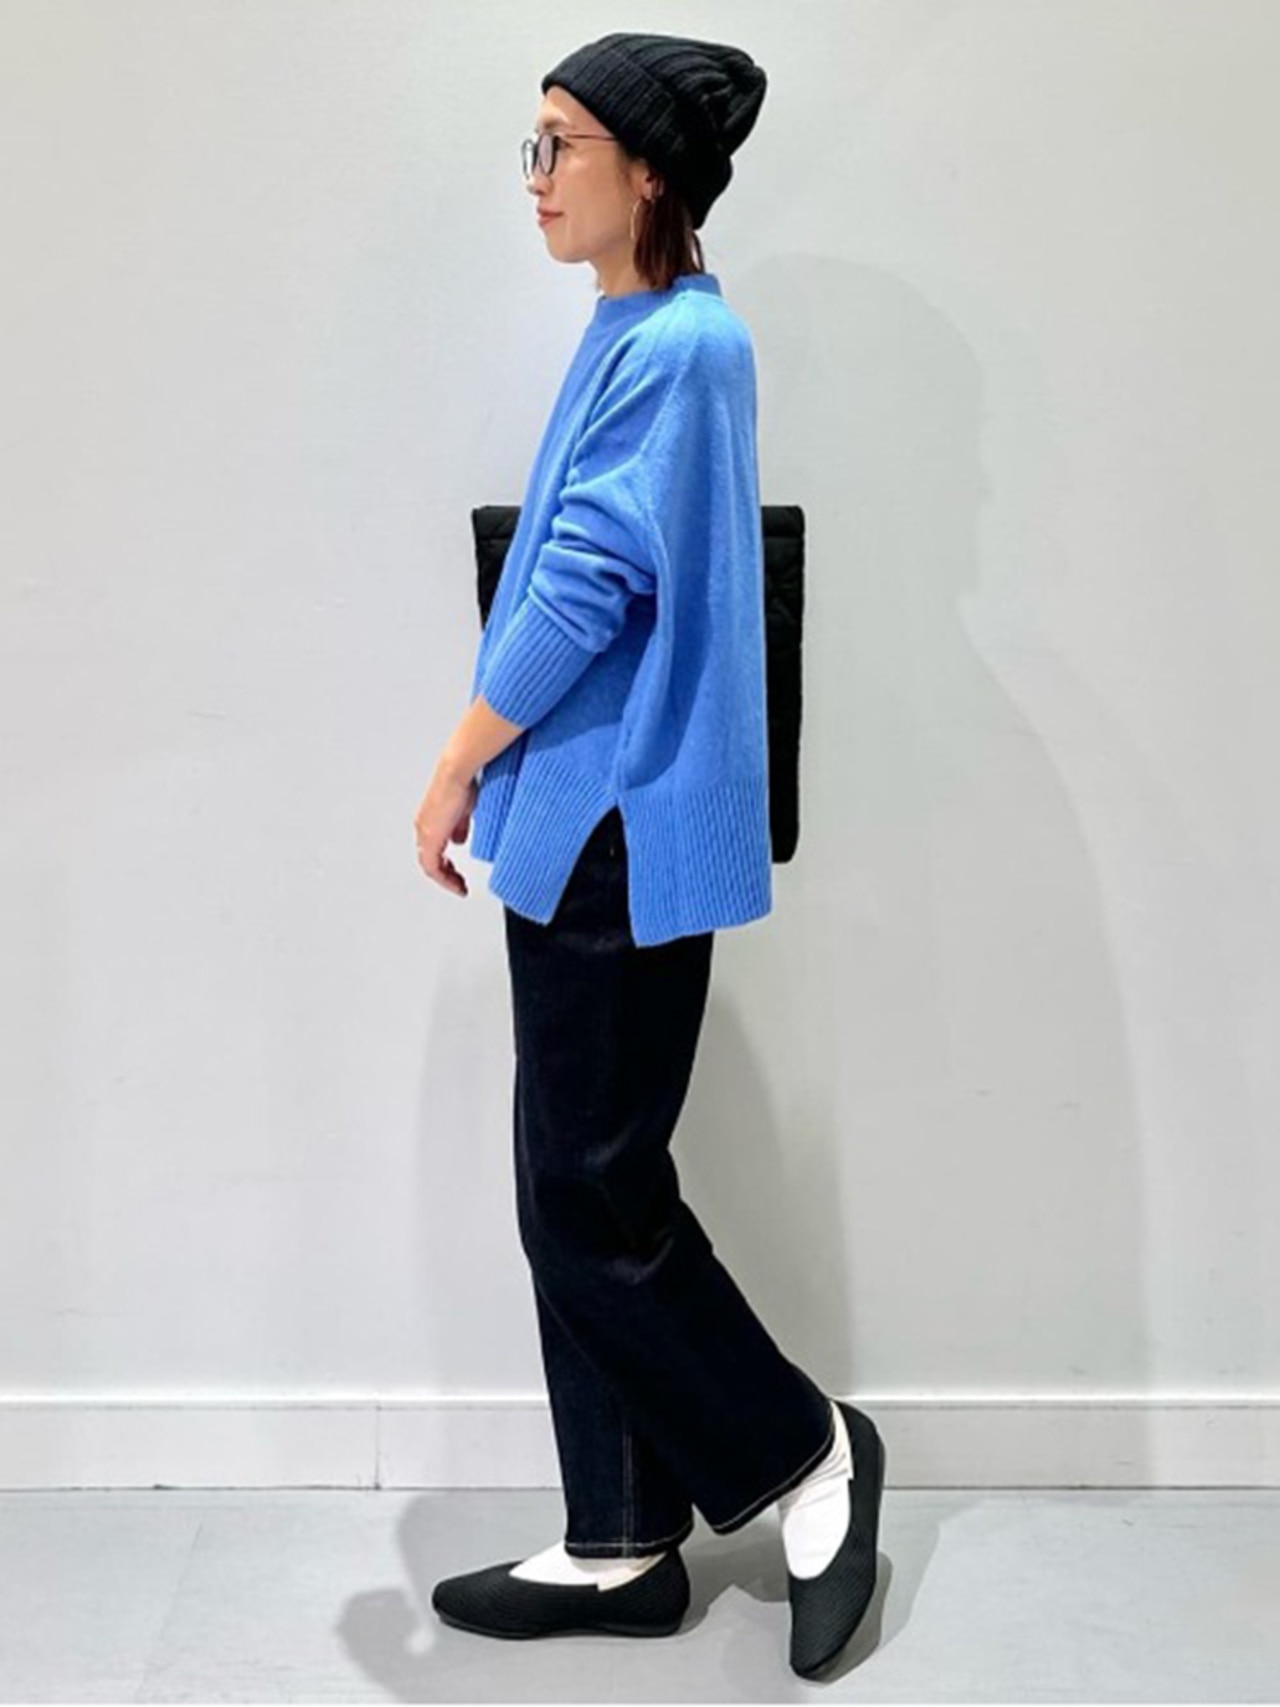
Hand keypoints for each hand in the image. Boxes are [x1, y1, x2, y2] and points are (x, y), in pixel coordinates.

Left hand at [414, 761, 478, 897]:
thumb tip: (459, 840)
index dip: (444, 865)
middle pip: (429, 861)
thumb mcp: (463, 810)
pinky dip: (444, 878)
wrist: (456, 775)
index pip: (432, 850)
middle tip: (457, 884)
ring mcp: (425, 833)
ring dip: (445, 879)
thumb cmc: (461, 784)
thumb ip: (459, 827)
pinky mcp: (431, 838)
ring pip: (430, 866)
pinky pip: (433, 867)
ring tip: (458, 886)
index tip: (455, 873)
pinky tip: (456, 883)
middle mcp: (423, 828)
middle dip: (445, 875)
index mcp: (429, 822)